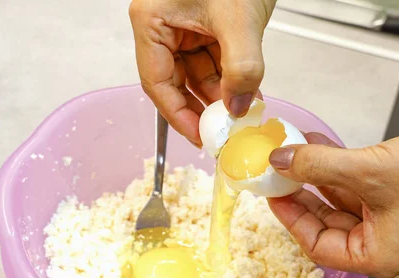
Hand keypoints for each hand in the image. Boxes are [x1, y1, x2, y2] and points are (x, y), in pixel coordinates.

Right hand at [129, 0, 274, 145]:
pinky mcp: (206, 26)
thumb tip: (237, 107)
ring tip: (239, 114)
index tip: (199, 137)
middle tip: (221, 131)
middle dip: (202, 107)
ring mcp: (185, 26)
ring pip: (196, 75)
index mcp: (152, 20)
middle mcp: (164, 25)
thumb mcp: (238, 20)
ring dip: (219, 96)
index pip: (157, 83)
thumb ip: (240, 69)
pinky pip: (213, 62)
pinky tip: (245, 94)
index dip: (178, 115)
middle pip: (175, 82)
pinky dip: (229, 80)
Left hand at [267, 128, 398, 277]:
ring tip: (292, 151)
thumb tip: (280, 160)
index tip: (271, 192)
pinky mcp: (398, 199)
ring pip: (340, 201)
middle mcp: (381, 244)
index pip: (316, 244)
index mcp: (374, 256)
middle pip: (325, 222)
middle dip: (300, 194)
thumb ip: (318, 167)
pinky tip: (319, 147)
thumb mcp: (370, 171)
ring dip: (317, 176)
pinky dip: (338, 169)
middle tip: (276, 171)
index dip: (289, 217)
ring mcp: (390, 221)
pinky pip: (358, 187)